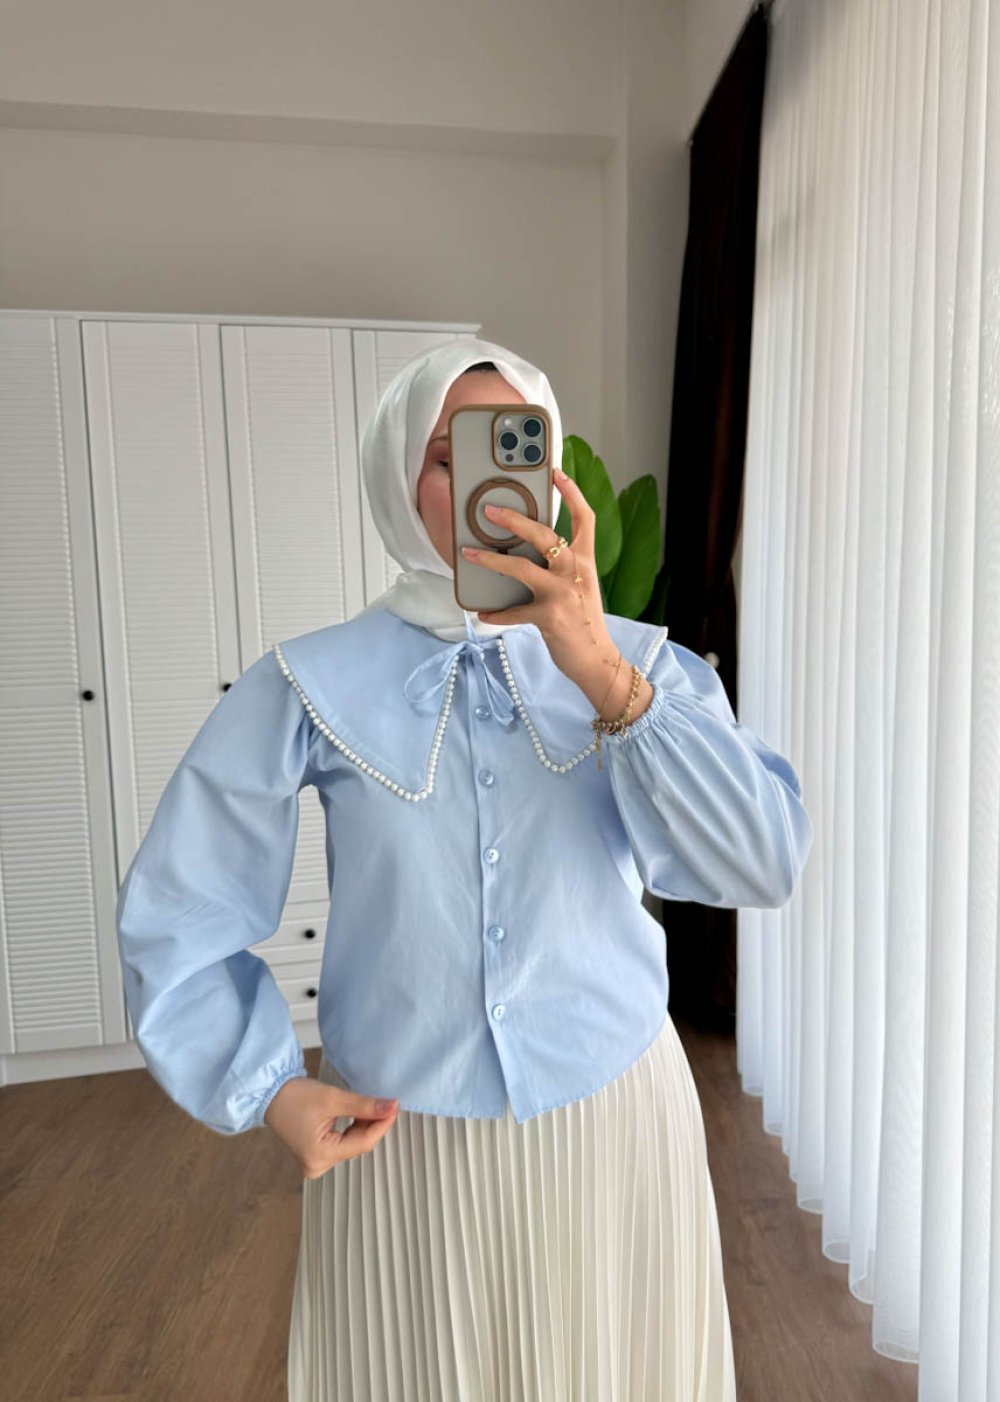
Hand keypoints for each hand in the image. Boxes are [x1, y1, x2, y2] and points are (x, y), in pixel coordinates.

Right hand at [263, 1074, 398, 1179]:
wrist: (270, 1094)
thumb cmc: (294, 1096)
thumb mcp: (333, 1098)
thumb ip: (364, 1106)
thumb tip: (391, 1107)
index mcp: (320, 1156)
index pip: (363, 1143)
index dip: (382, 1125)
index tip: (395, 1107)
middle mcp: (317, 1166)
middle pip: (358, 1146)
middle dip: (373, 1125)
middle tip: (385, 1104)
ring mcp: (315, 1163)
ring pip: (351, 1145)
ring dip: (363, 1127)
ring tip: (371, 1107)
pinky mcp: (315, 1156)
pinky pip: (342, 1145)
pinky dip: (352, 1130)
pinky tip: (358, 1116)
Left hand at [459, 469, 652, 725]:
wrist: (597, 659)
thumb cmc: (584, 621)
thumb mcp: (581, 586)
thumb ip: (562, 566)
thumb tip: (525, 551)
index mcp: (586, 560)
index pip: (585, 517)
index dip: (571, 492)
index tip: (556, 472)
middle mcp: (575, 571)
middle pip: (545, 534)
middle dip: (514, 519)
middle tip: (489, 510)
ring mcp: (562, 593)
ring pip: (521, 567)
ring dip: (491, 559)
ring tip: (469, 553)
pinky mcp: (548, 616)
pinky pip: (513, 611)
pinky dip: (496, 613)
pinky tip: (482, 612)